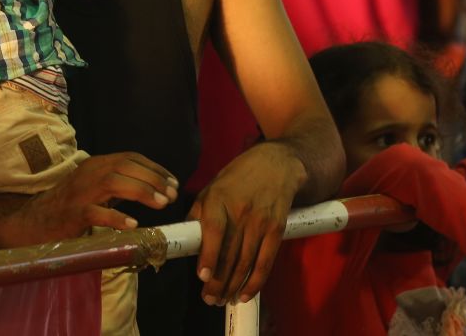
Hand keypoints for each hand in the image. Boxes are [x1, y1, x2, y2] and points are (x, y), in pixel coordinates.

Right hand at [10, 152, 177, 244]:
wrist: (33, 221)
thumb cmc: (68, 206)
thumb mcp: (95, 188)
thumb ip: (118, 184)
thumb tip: (153, 188)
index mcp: (95, 164)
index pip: (130, 157)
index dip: (154, 168)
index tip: (173, 181)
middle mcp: (88, 173)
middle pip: (125, 166)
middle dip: (153, 178)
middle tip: (172, 194)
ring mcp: (79, 192)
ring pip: (114, 183)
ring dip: (141, 191)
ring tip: (161, 204)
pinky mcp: (72, 213)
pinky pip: (95, 213)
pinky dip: (115, 217)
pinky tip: (133, 224)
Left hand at [188, 142, 301, 305]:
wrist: (277, 164)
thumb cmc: (238, 176)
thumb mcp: (213, 186)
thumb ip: (199, 211)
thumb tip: (188, 238)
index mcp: (219, 198)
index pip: (214, 230)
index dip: (209, 255)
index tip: (203, 276)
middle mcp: (241, 211)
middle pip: (230, 253)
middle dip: (218, 281)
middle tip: (209, 298)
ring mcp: (261, 221)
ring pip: (246, 262)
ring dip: (234, 286)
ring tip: (223, 300)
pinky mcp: (277, 229)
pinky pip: (266, 261)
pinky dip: (256, 282)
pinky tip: (245, 294)